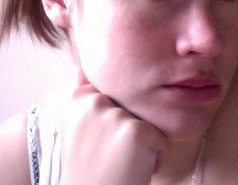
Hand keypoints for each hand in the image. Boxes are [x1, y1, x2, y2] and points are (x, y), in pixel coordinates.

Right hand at [58, 66, 167, 184]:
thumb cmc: (88, 169)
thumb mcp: (78, 128)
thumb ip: (80, 95)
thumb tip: (78, 66)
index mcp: (78, 100)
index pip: (109, 91)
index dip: (111, 121)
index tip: (95, 142)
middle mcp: (95, 103)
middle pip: (132, 107)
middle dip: (127, 130)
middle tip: (107, 155)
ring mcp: (116, 116)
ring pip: (147, 123)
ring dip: (140, 145)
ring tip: (118, 163)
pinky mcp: (137, 132)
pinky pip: (159, 139)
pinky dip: (152, 158)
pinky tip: (131, 170)